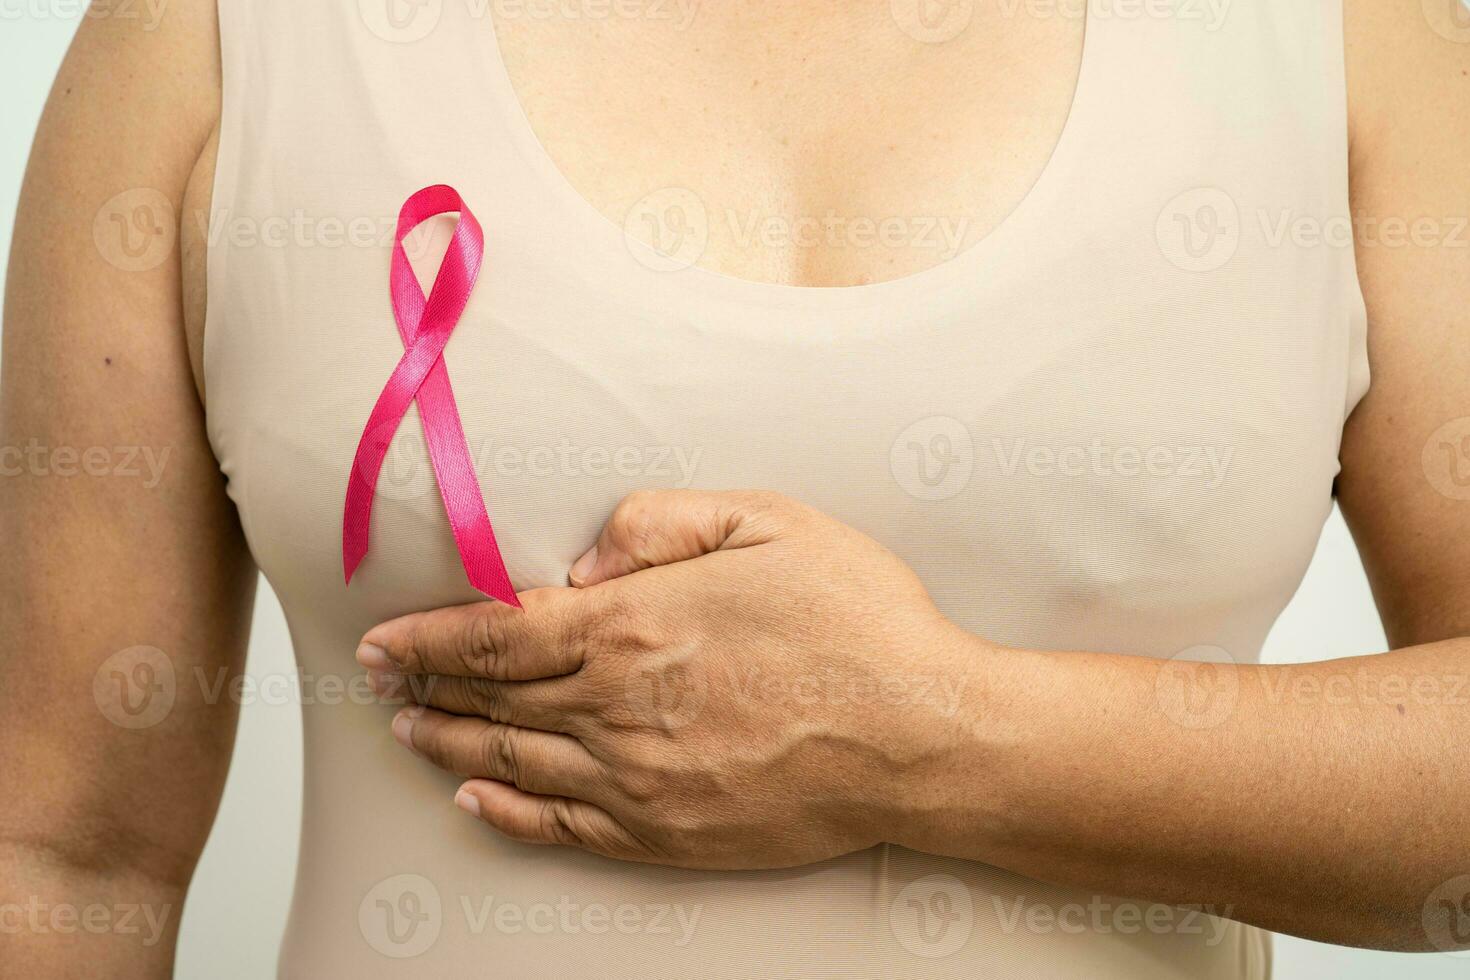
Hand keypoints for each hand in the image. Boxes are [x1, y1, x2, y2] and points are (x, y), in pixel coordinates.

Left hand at [357, 490, 985, 868]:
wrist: (923, 734)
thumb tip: (582, 557)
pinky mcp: (667, 833)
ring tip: (411, 735)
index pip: (495, 634)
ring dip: (451, 749)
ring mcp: (638, 779)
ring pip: (513, 766)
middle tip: (381, 685)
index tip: (385, 641)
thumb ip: (662, 522)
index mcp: (634, 623)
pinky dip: (508, 816)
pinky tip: (479, 805)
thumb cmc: (856, 622)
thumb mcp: (770, 521)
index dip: (428, 639)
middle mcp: (617, 706)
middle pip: (492, 702)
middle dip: (424, 690)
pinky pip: (563, 828)